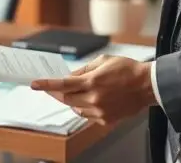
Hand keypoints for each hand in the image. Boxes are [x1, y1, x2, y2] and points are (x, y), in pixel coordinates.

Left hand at [30, 55, 156, 125]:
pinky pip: (87, 115)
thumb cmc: (127, 70)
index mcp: (92, 82)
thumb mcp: (102, 61)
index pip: (62, 85)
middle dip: (56, 93)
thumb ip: (83, 70)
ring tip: (80, 91)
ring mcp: (100, 111)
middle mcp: (94, 98)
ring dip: (72, 100)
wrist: (147, 86)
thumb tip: (69, 77)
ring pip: (75, 108)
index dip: (46, 85)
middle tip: (50, 88)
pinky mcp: (106, 120)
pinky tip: (92, 99)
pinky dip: (84, 107)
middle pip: (65, 98)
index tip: (34, 84)